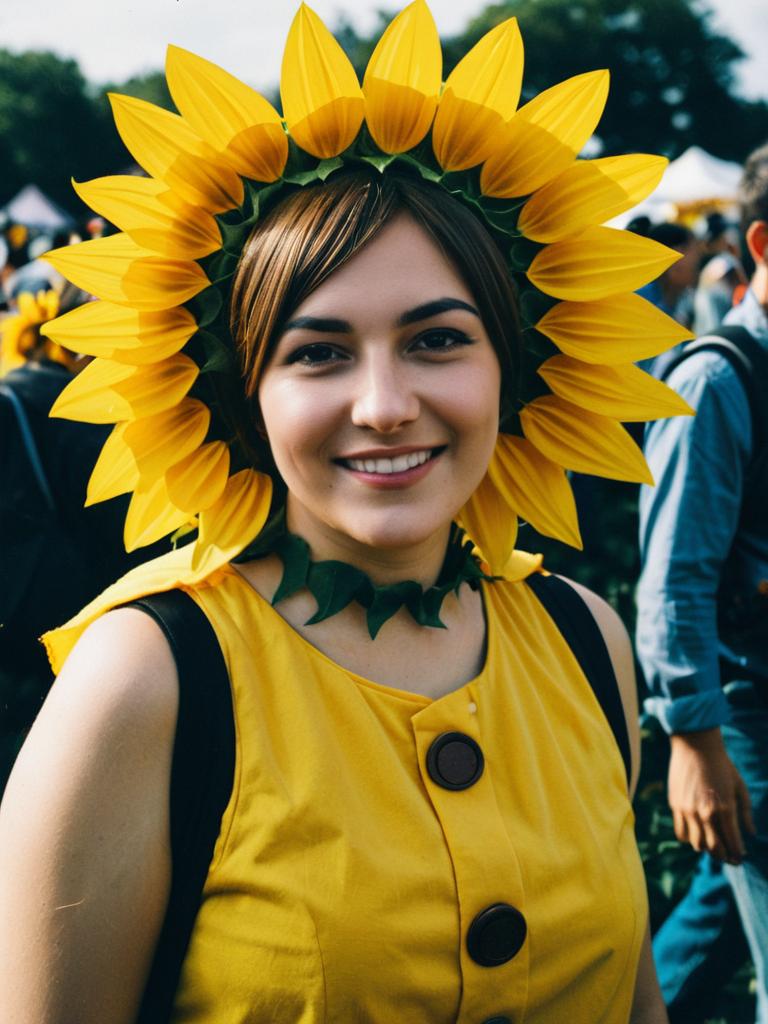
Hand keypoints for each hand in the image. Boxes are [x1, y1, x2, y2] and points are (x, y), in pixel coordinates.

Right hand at [668, 728, 755, 863]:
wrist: (695, 745)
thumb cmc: (722, 765)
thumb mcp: (740, 787)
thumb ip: (746, 813)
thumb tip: (751, 834)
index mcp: (725, 808)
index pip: (732, 843)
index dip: (737, 854)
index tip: (740, 858)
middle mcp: (705, 813)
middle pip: (714, 849)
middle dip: (723, 856)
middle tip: (728, 856)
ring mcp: (688, 810)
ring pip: (697, 844)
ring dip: (706, 847)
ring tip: (712, 843)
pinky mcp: (675, 805)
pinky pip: (681, 833)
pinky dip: (690, 837)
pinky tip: (697, 832)